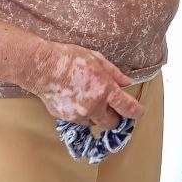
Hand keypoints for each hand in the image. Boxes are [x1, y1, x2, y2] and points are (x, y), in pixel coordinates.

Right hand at [22, 42, 143, 129]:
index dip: (136, 112)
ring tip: (89, 99)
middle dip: (115, 117)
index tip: (139, 112)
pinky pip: (78, 120)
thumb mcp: (97, 59)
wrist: (42, 67)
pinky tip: (75, 99)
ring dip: (96, 115)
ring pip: (94, 122)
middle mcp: (94, 106)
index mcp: (105, 90)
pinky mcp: (65, 117)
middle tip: (113, 108)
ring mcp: (78, 114)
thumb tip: (127, 82)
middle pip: (111, 123)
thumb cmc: (70, 58)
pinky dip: (81, 113)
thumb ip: (115, 73)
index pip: (127, 107)